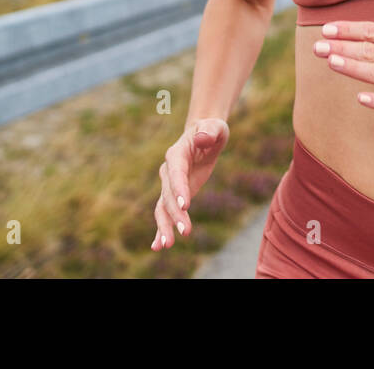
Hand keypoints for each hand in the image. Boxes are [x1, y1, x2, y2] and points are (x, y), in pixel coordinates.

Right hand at [152, 117, 228, 250]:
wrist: (203, 135)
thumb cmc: (211, 130)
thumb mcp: (215, 127)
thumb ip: (208, 132)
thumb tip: (202, 138)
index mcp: (177, 153)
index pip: (176, 173)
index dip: (179, 188)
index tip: (186, 206)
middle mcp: (169, 170)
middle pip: (169, 195)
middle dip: (176, 214)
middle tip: (185, 232)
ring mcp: (169, 184)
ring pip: (163, 207)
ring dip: (164, 226)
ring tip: (166, 245)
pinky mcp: (175, 194)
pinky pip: (165, 212)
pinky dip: (161, 228)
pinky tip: (158, 246)